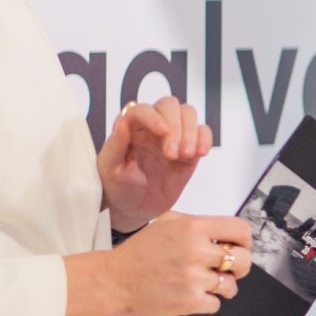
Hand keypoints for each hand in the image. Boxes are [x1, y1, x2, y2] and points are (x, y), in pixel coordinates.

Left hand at [99, 97, 213, 231]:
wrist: (135, 209)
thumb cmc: (118, 188)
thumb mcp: (110, 169)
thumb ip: (115, 145)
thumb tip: (122, 120)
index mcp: (130, 128)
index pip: (144, 109)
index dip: (155, 117)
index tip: (162, 132)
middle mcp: (152, 127)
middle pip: (169, 105)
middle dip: (175, 126)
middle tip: (172, 153)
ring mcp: (173, 136)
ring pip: (188, 114)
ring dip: (191, 132)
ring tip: (187, 155)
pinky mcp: (189, 149)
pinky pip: (203, 132)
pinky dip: (205, 139)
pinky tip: (200, 154)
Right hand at [113, 212, 253, 315]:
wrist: (114, 281)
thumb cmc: (139, 253)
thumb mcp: (167, 222)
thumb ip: (197, 224)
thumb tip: (224, 232)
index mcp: (193, 228)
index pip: (240, 230)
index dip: (245, 241)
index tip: (240, 247)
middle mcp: (196, 251)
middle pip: (243, 260)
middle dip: (239, 267)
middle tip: (227, 269)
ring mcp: (194, 278)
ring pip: (231, 286)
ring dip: (222, 287)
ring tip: (204, 284)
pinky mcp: (189, 301)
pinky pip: (216, 304)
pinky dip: (207, 302)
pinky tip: (193, 295)